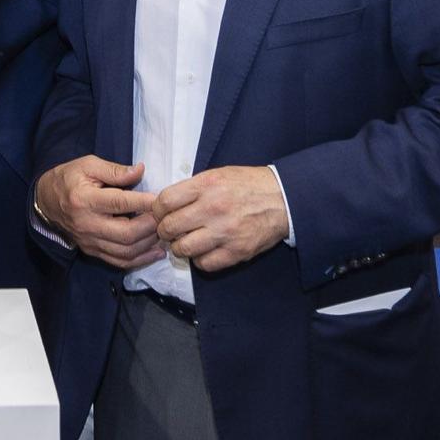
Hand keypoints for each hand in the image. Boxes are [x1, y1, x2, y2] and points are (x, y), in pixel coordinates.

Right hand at [35, 157, 162, 269]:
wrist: (45, 201)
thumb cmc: (68, 178)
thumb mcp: (88, 165)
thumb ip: (115, 170)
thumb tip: (140, 171)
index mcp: (84, 200)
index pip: (119, 203)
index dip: (143, 202)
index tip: (161, 200)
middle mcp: (87, 224)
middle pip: (125, 234)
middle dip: (150, 227)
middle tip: (165, 217)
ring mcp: (90, 241)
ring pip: (125, 252)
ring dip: (149, 245)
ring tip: (164, 233)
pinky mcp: (92, 251)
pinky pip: (119, 262)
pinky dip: (140, 259)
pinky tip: (156, 252)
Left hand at [152, 166, 289, 272]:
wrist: (282, 199)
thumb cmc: (248, 185)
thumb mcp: (218, 175)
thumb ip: (192, 188)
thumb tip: (166, 204)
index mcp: (207, 185)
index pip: (165, 201)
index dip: (157, 210)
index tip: (160, 214)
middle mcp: (214, 208)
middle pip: (170, 227)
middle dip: (165, 230)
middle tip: (170, 230)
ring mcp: (225, 232)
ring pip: (183, 248)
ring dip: (179, 247)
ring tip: (186, 241)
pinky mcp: (236, 252)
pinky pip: (204, 264)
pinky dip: (199, 260)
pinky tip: (204, 250)